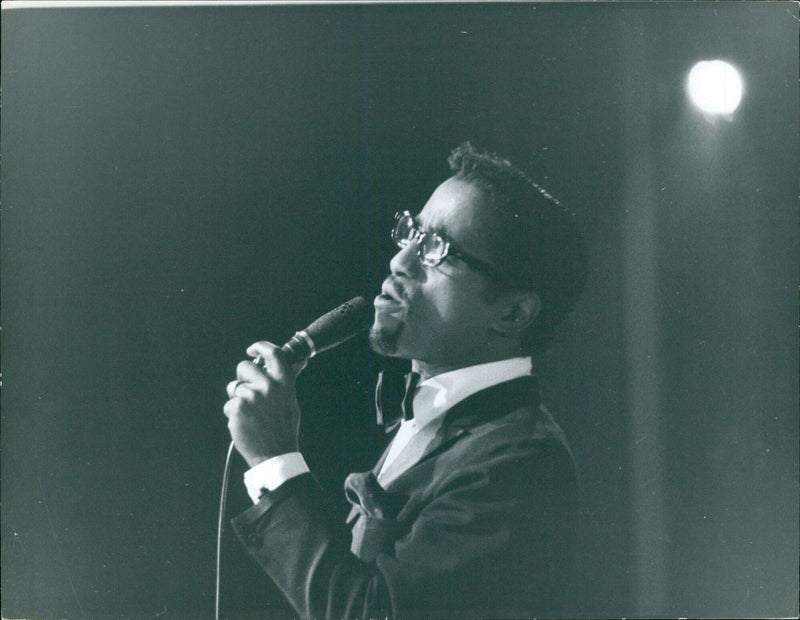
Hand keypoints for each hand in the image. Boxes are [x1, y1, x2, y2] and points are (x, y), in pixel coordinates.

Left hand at [223, 341, 304, 467]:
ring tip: (250, 414)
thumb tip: (299, 361)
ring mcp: (251, 396)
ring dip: (238, 398)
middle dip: (242, 378)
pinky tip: (245, 424)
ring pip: (234, 387)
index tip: (252, 350)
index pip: (273, 353)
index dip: (260, 347)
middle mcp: (268, 385)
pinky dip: (233, 414)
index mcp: (284, 382)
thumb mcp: (290, 400)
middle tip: (249, 393)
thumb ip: (287, 379)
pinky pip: (229, 404)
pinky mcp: (237, 408)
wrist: (275, 454)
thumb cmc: (283, 428)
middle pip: (244, 367)